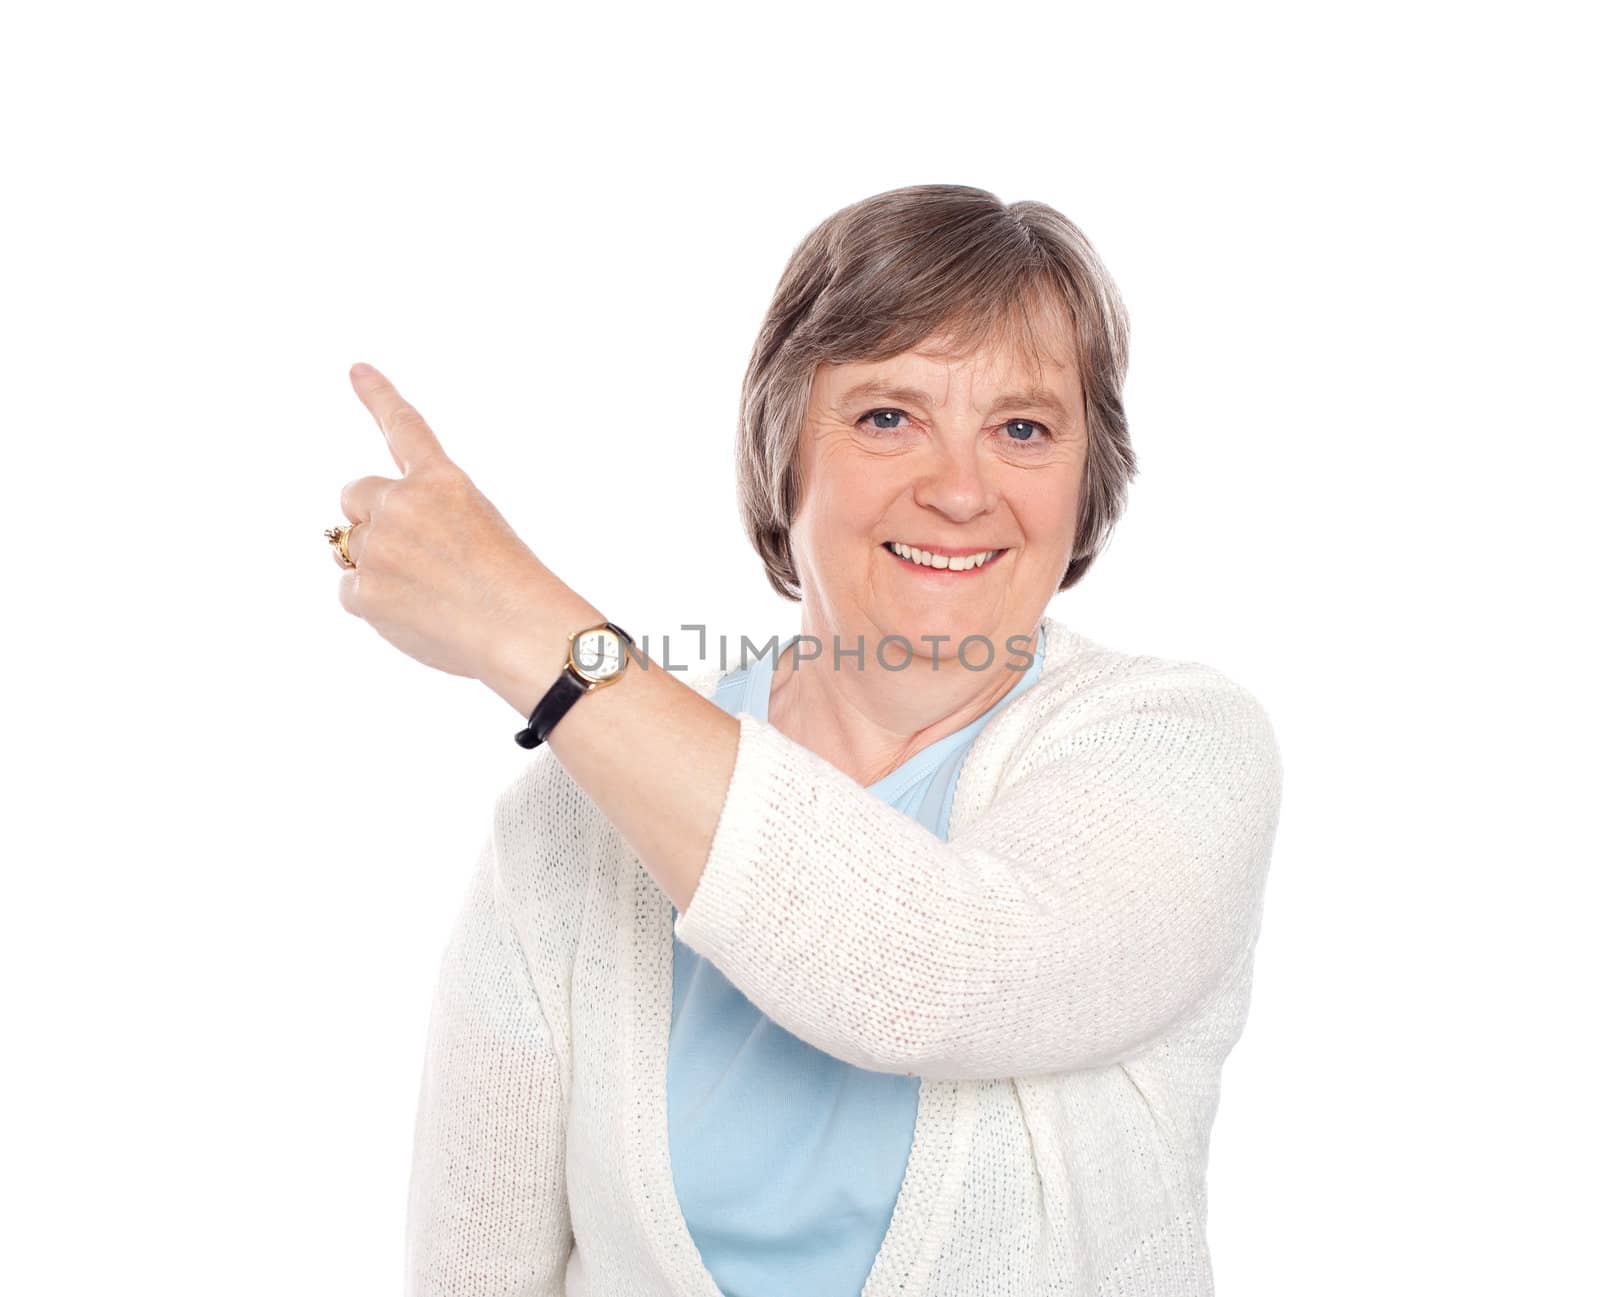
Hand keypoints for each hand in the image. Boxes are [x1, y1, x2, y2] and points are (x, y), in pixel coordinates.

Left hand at [334, 362, 571, 688]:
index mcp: (442, 483)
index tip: (356, 368)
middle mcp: (404, 504)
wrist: (522, 631)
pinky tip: (414, 615)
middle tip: (410, 556)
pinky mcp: (364, 590)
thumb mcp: (482, 528)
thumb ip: (427, 520)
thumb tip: (373, 549)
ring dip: (375, 566)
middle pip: (354, 497)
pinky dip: (374, 605)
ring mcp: (379, 547)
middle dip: (370, 520)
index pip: (403, 429)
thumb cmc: (513, 589)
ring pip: (349, 550)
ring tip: (426, 594)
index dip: (378, 396)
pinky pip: (350, 592)